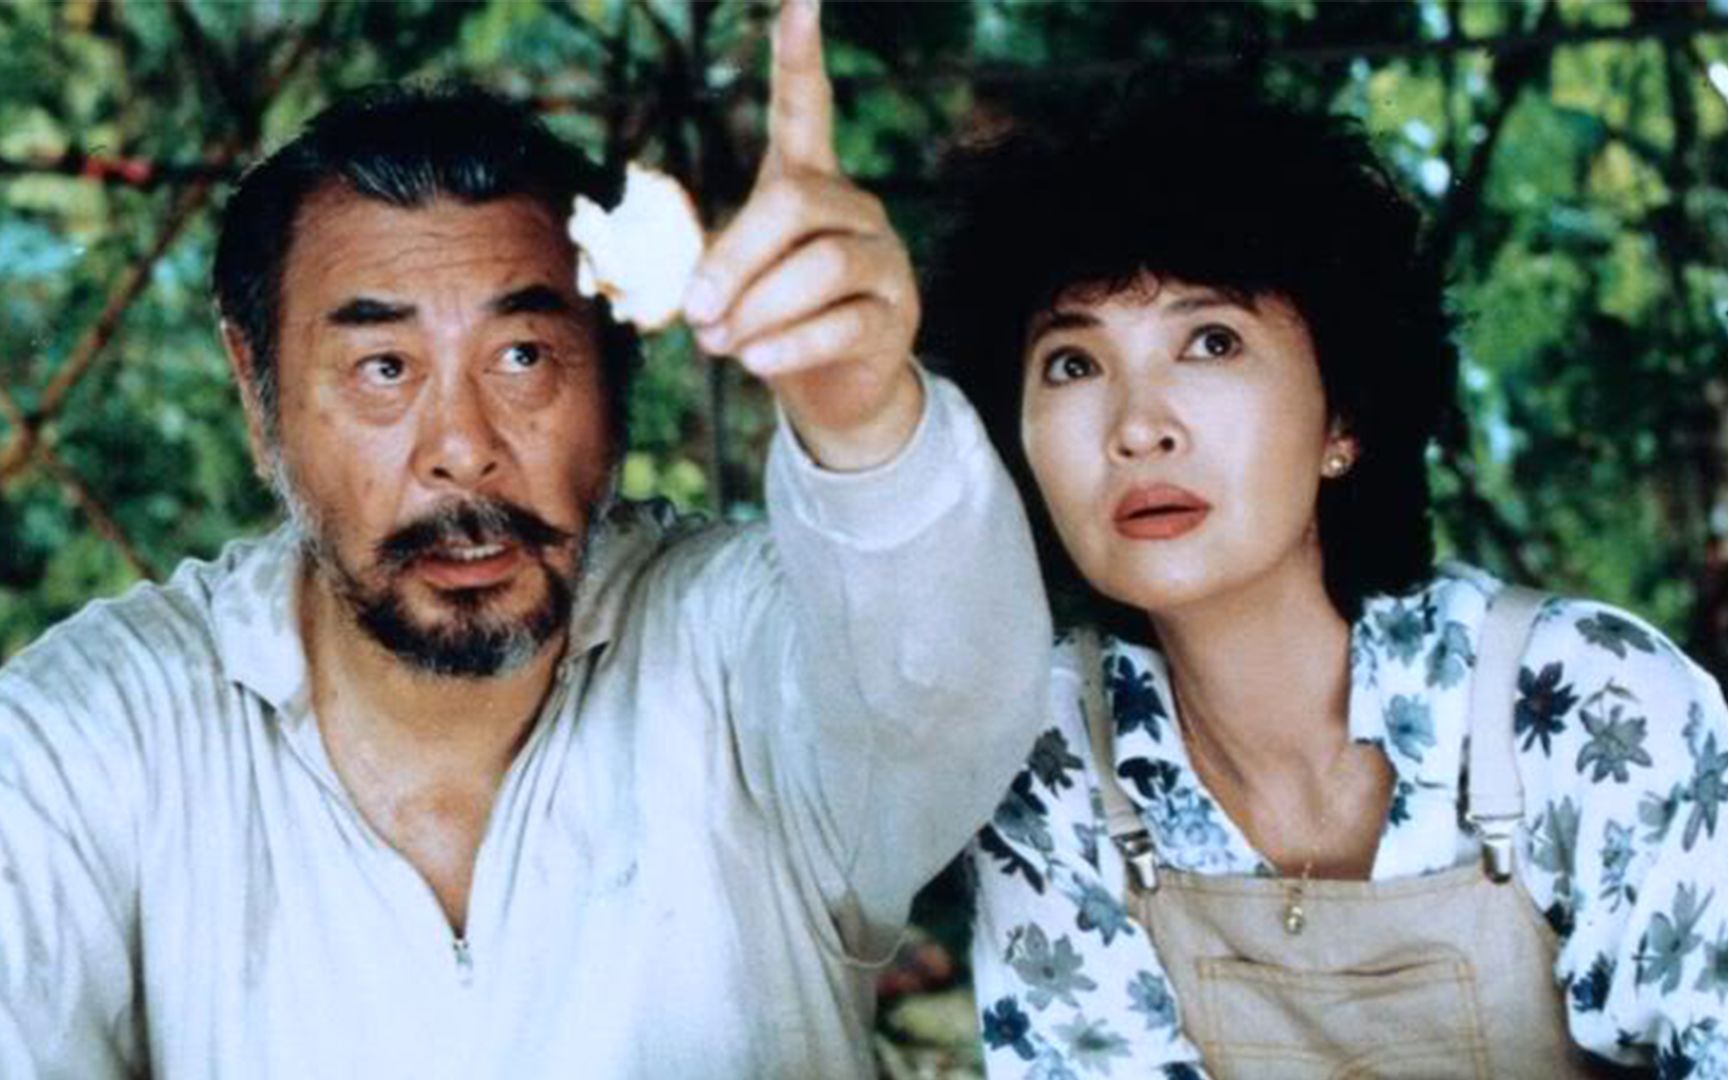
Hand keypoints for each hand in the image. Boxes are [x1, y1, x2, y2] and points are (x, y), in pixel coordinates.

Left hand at [681, 0, 921, 470]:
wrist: (834, 392)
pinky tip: (755, 360)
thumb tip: (700, 300)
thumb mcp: (735, 285)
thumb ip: (715, 271)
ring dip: (758, 308)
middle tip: (694, 312)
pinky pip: (840, 324)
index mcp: (809, 183)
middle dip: (735, 258)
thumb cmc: (771, 322)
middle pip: (796, 203)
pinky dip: (788, 344)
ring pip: (822, 266)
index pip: (806, 107)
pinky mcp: (897, 317)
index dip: (798, 55)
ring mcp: (884, 261)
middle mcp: (855, 209)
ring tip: (720, 344)